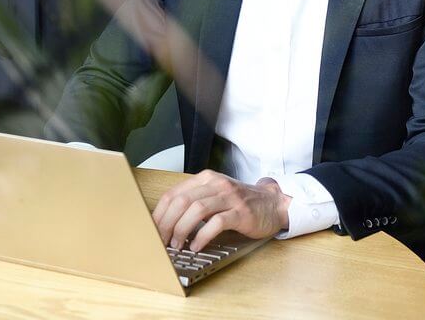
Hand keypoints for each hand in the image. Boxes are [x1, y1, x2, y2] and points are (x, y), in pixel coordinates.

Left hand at [152, 169, 291, 252]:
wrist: (272, 203)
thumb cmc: (239, 202)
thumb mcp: (214, 195)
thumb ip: (194, 202)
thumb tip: (166, 222)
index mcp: (205, 179)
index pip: (173, 193)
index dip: (159, 213)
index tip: (152, 230)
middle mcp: (215, 184)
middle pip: (181, 201)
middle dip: (167, 223)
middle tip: (161, 241)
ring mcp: (229, 197)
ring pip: (197, 210)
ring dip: (182, 230)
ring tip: (177, 245)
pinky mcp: (241, 212)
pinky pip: (217, 222)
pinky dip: (202, 236)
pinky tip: (196, 246)